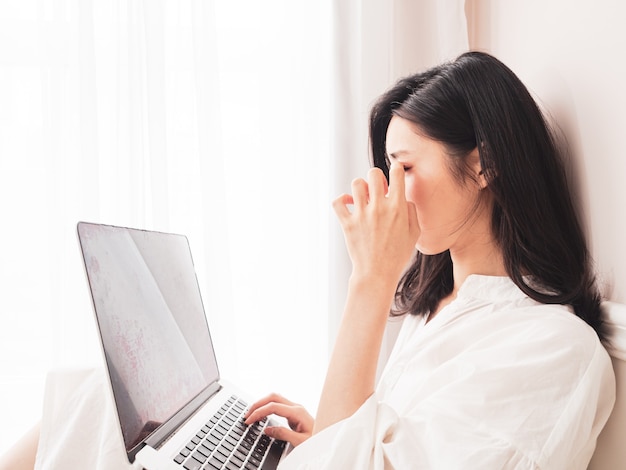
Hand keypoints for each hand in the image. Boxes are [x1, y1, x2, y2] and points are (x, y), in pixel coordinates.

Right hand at [243, 393, 313, 446]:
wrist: (327, 439)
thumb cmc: (317, 440)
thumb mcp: (299, 441)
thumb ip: (283, 434)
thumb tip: (266, 430)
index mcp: (297, 412)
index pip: (273, 407)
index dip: (259, 412)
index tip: (249, 420)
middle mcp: (296, 407)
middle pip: (273, 397)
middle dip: (258, 403)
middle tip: (247, 414)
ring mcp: (296, 408)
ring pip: (275, 398)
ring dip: (262, 403)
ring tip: (252, 413)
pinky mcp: (294, 412)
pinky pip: (278, 404)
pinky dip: (267, 407)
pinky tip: (262, 414)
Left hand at [333, 162, 419, 284]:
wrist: (377, 274)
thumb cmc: (397, 255)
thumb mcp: (414, 233)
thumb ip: (411, 211)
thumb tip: (404, 198)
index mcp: (398, 208)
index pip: (397, 174)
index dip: (396, 170)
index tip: (395, 176)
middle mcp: (379, 208)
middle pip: (373, 173)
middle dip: (376, 177)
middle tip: (378, 190)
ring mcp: (362, 215)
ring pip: (356, 184)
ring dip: (361, 188)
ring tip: (364, 198)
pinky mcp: (347, 223)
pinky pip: (338, 202)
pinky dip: (342, 200)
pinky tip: (349, 205)